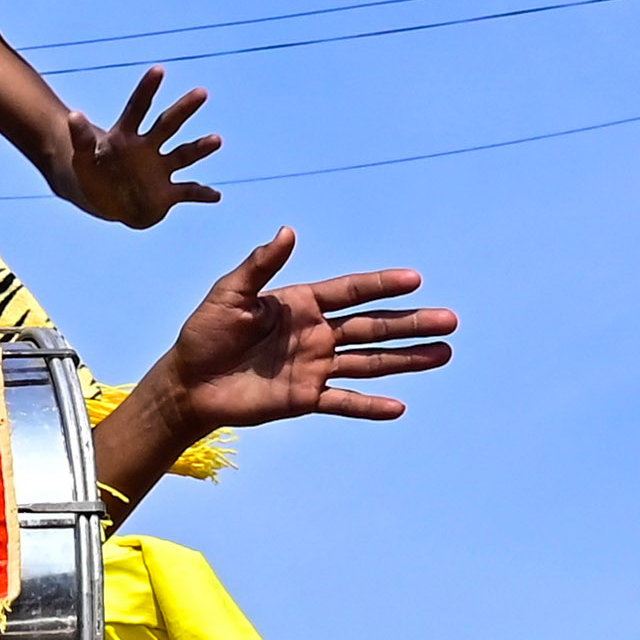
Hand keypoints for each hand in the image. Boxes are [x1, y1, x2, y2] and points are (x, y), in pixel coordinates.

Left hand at [49, 67, 225, 229]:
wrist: (103, 199)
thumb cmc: (92, 173)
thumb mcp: (82, 158)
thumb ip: (80, 138)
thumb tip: (72, 114)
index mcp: (127, 136)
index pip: (138, 108)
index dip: (147, 89)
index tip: (159, 70)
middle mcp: (148, 148)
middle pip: (168, 124)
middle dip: (184, 109)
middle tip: (202, 92)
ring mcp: (160, 169)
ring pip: (183, 155)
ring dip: (200, 148)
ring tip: (216, 140)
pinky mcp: (167, 194)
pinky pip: (188, 192)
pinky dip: (201, 195)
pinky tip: (216, 196)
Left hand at [155, 229, 458, 434]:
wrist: (189, 383)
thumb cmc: (205, 333)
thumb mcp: (230, 294)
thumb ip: (260, 266)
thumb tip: (288, 232)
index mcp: (302, 303)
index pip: (351, 291)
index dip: (382, 285)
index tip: (415, 280)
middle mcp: (316, 334)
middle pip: (373, 326)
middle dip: (411, 323)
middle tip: (450, 320)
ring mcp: (315, 367)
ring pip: (370, 362)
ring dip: (407, 359)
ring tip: (444, 353)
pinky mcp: (305, 398)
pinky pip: (344, 401)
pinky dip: (370, 406)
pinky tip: (399, 407)